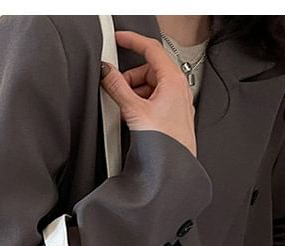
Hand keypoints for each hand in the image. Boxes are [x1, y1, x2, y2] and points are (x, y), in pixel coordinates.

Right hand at [100, 30, 198, 157]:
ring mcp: (176, 103)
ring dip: (134, 95)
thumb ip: (117, 88)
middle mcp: (178, 89)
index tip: (119, 38)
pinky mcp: (171, 117)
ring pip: (150, 87)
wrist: (173, 168)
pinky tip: (133, 120)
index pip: (151, 49)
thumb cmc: (164, 143)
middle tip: (116, 89)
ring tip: (125, 111)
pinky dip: (140, 106)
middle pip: (148, 71)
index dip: (133, 41)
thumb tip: (106, 73)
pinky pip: (153, 102)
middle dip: (130, 79)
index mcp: (172, 80)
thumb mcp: (134, 111)